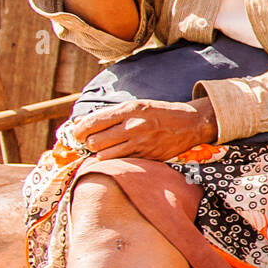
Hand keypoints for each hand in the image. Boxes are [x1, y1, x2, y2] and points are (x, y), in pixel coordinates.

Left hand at [71, 99, 217, 160]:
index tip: (76, 133)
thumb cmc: (160, 113)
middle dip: (88, 143)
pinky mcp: (147, 156)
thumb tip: (81, 123)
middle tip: (90, 142)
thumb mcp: (136, 105)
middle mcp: (133, 126)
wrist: (191, 123)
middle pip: (94, 141)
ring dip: (99, 153)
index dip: (78, 130)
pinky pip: (120, 161)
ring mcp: (140, 143)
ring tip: (104, 148)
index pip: (92, 122)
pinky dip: (114, 159)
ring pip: (103, 155)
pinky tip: (118, 153)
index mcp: (129, 110)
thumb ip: (111, 114)